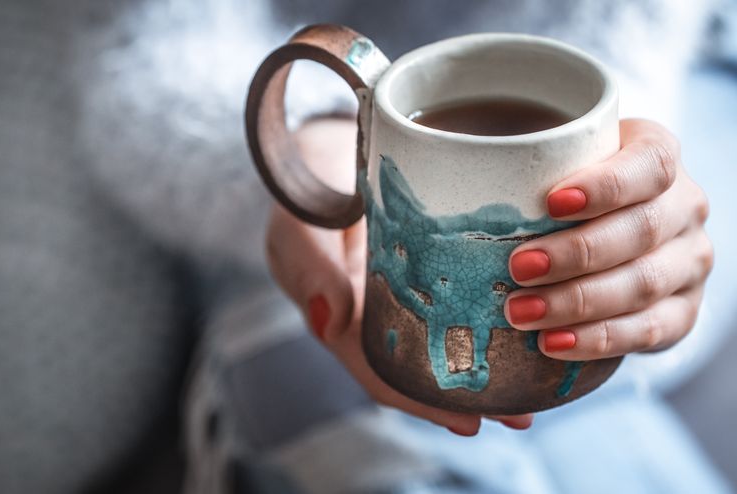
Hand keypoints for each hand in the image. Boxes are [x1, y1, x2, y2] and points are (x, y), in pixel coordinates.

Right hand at [266, 118, 532, 434]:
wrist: (329, 151)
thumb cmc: (307, 188)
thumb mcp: (299, 225)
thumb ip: (310, 267)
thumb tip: (328, 324)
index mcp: (344, 318)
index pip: (380, 372)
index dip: (421, 401)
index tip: (469, 421)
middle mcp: (379, 313)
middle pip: (423, 367)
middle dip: (469, 395)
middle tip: (523, 414)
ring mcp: (407, 290)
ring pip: (448, 337)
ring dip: (490, 363)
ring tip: (541, 384)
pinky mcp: (433, 261)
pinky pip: (462, 294)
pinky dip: (494, 312)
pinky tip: (534, 314)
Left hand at [505, 119, 712, 359]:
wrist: (610, 234)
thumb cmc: (563, 191)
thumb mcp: (551, 160)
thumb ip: (513, 156)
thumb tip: (419, 158)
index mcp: (656, 155)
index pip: (650, 164)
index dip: (606, 185)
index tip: (550, 203)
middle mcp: (684, 207)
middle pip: (640, 230)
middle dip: (576, 253)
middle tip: (518, 267)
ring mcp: (688, 261)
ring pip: (643, 284)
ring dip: (577, 302)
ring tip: (519, 313)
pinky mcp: (683, 310)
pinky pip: (649, 331)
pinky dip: (597, 340)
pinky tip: (552, 344)